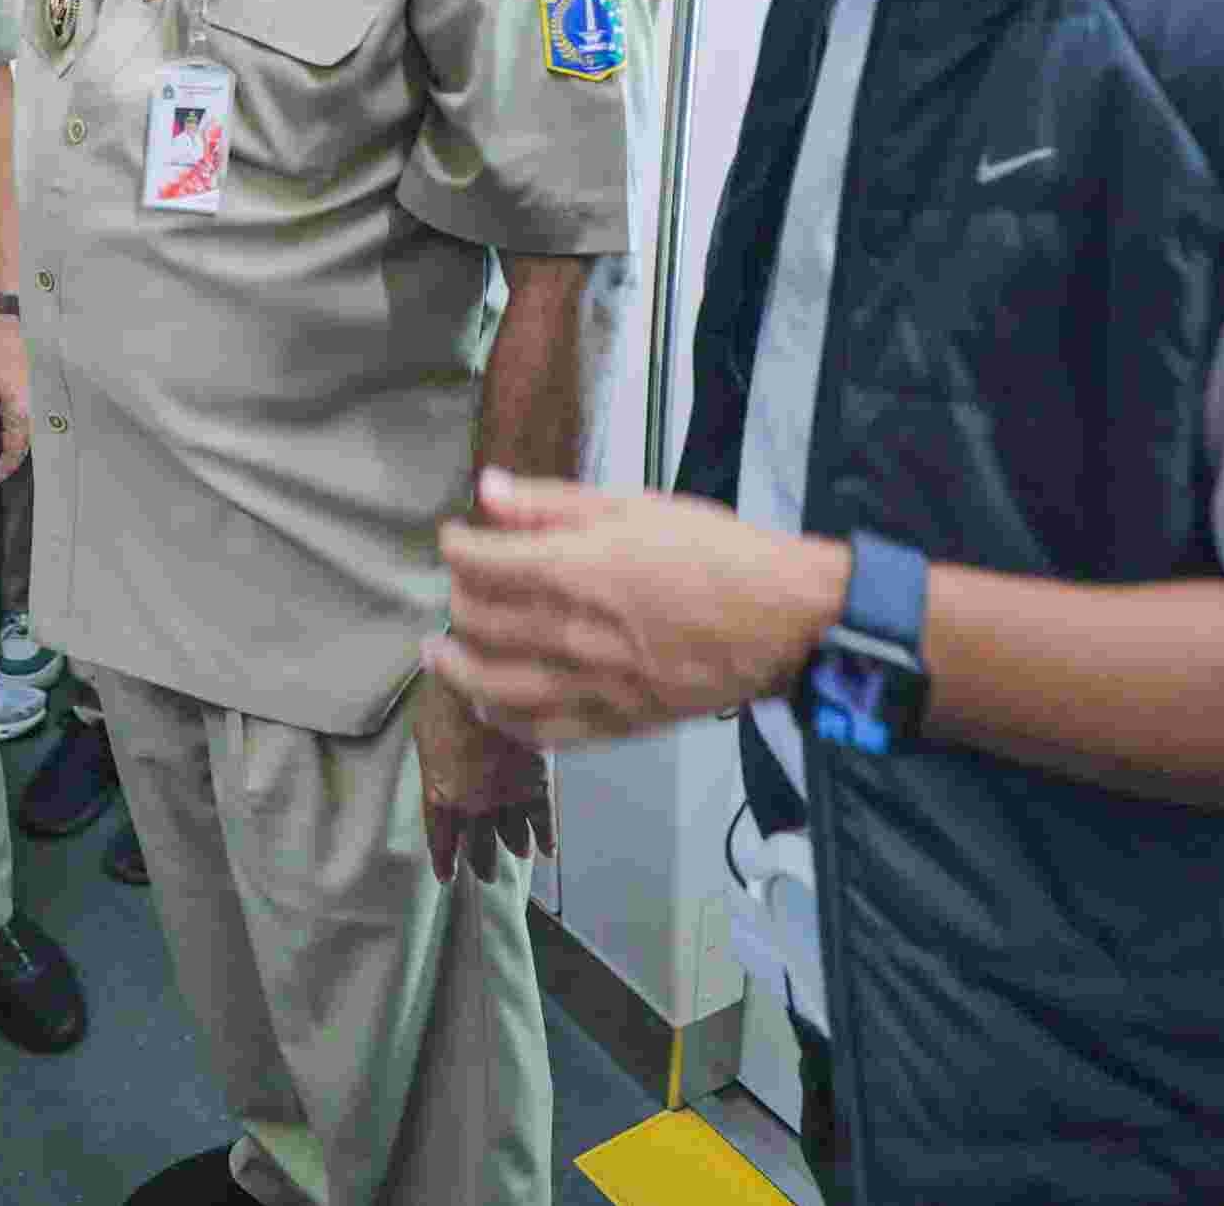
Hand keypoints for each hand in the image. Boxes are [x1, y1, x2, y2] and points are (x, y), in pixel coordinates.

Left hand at [0, 317, 31, 487]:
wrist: (6, 334)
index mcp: (18, 413)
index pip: (13, 451)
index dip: (3, 470)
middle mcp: (28, 413)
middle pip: (23, 449)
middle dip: (10, 467)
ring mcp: (30, 405)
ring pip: (26, 439)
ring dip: (15, 455)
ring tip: (0, 466)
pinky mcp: (26, 398)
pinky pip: (25, 428)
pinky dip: (17, 442)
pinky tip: (6, 443)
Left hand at [411, 670, 553, 883]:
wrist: (480, 689)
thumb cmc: (444, 699)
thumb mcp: (424, 729)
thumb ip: (434, 755)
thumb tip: (438, 759)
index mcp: (440, 791)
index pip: (440, 835)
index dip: (444, 856)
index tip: (447, 875)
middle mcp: (473, 804)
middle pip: (477, 842)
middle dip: (481, 860)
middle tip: (486, 874)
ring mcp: (506, 796)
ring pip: (511, 834)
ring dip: (514, 846)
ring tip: (517, 855)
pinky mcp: (535, 784)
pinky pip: (542, 819)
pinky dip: (546, 835)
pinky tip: (548, 849)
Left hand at [425, 472, 848, 746]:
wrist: (784, 621)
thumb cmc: (718, 555)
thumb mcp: (634, 505)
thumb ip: (552, 503)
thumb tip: (488, 490)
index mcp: (575, 571)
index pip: (482, 562)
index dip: (456, 546)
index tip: (454, 537)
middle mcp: (572, 633)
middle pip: (481, 623)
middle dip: (456, 602)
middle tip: (455, 589)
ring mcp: (592, 685)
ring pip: (498, 686)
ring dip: (459, 670)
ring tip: (440, 654)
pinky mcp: (617, 721)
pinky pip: (544, 733)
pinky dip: (507, 722)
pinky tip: (491, 708)